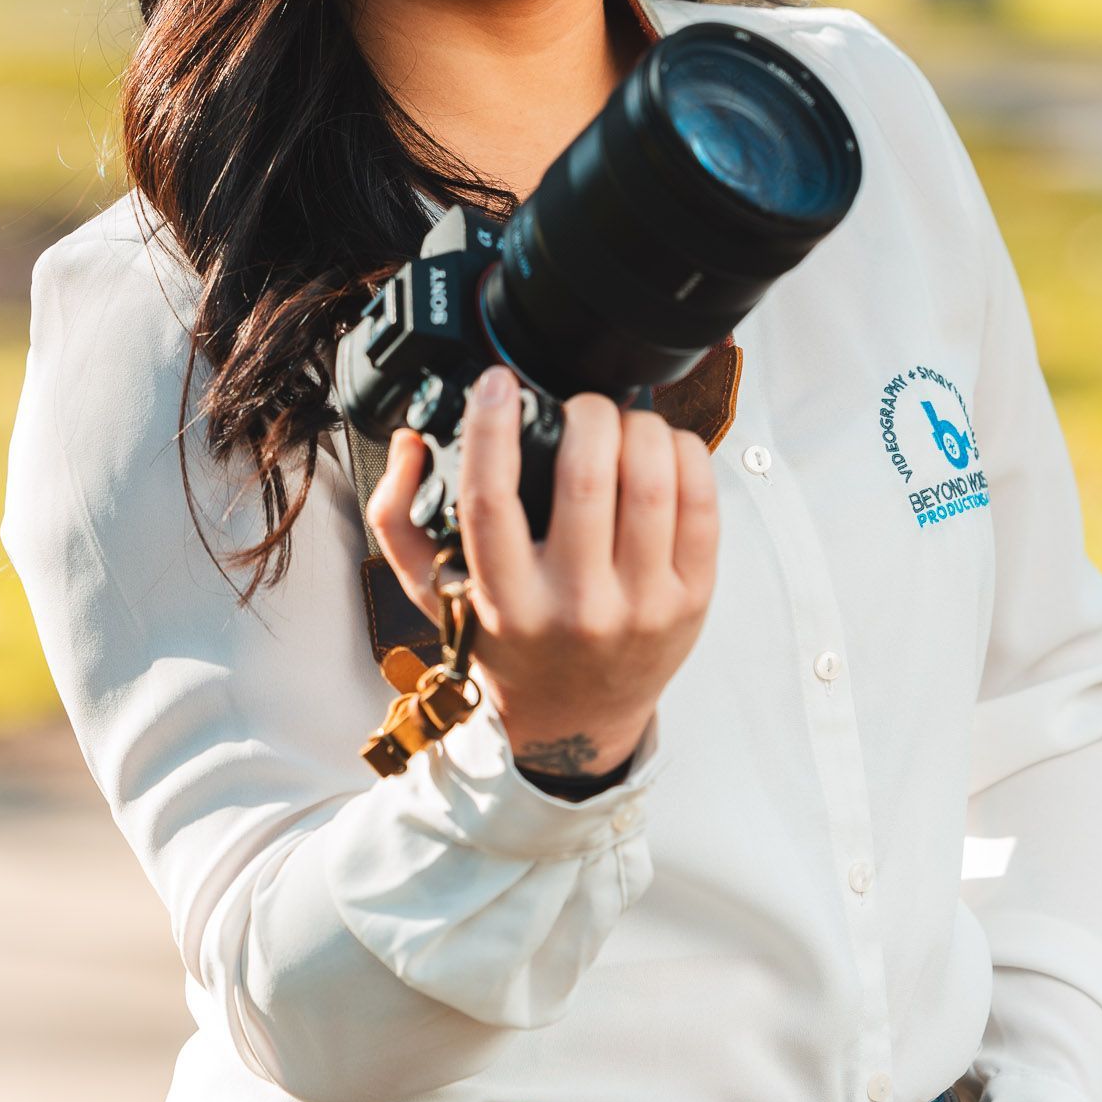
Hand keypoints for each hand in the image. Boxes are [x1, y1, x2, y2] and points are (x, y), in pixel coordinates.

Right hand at [366, 363, 718, 776]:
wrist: (576, 717)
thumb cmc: (509, 643)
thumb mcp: (434, 594)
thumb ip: (399, 517)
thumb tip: (408, 442)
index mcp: (506, 601)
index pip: (492, 500)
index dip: (491, 427)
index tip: (496, 384)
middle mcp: (576, 606)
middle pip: (587, 477)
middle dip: (585, 413)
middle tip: (578, 407)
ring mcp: (641, 605)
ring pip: (652, 482)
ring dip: (638, 426)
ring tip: (622, 423)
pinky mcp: (692, 599)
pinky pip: (702, 505)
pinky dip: (685, 455)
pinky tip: (662, 449)